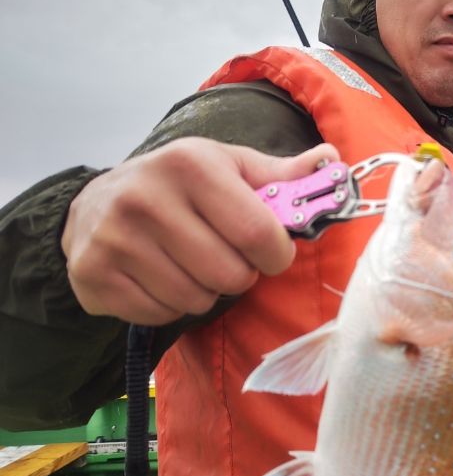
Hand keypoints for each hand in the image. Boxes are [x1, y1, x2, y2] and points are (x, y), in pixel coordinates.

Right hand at [62, 137, 339, 324]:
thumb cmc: (178, 186)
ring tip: (190, 265)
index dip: (276, 254)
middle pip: (229, 274)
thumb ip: (281, 172)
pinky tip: (160, 278)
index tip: (270, 252)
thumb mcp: (227, 167)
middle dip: (239, 275)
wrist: (94, 206)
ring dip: (205, 292)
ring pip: (196, 300)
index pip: (258, 232)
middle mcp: (146, 198)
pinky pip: (161, 314)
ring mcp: (115, 239)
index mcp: (189, 164)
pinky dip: (170, 306)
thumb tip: (335, 161)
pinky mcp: (94, 276)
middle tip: (223, 257)